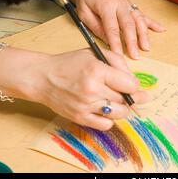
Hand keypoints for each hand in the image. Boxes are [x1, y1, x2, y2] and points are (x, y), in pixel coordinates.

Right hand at [29, 48, 148, 129]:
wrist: (43, 77)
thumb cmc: (69, 63)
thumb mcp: (94, 53)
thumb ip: (117, 61)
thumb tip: (133, 79)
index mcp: (97, 70)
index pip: (130, 85)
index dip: (134, 85)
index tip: (132, 84)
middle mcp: (93, 89)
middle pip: (126, 100)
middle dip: (130, 96)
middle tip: (129, 93)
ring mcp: (86, 106)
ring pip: (119, 113)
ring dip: (122, 108)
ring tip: (117, 101)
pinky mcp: (80, 118)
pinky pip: (106, 125)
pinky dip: (110, 119)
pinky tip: (105, 109)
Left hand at [69, 0, 164, 58]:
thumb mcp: (83, 11)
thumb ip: (95, 26)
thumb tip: (107, 41)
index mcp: (106, 5)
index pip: (112, 27)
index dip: (115, 42)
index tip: (118, 55)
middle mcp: (119, 3)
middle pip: (128, 24)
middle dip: (132, 41)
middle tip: (135, 56)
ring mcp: (127, 4)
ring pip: (138, 20)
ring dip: (144, 34)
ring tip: (146, 48)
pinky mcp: (131, 5)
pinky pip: (143, 14)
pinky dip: (153, 23)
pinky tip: (162, 29)